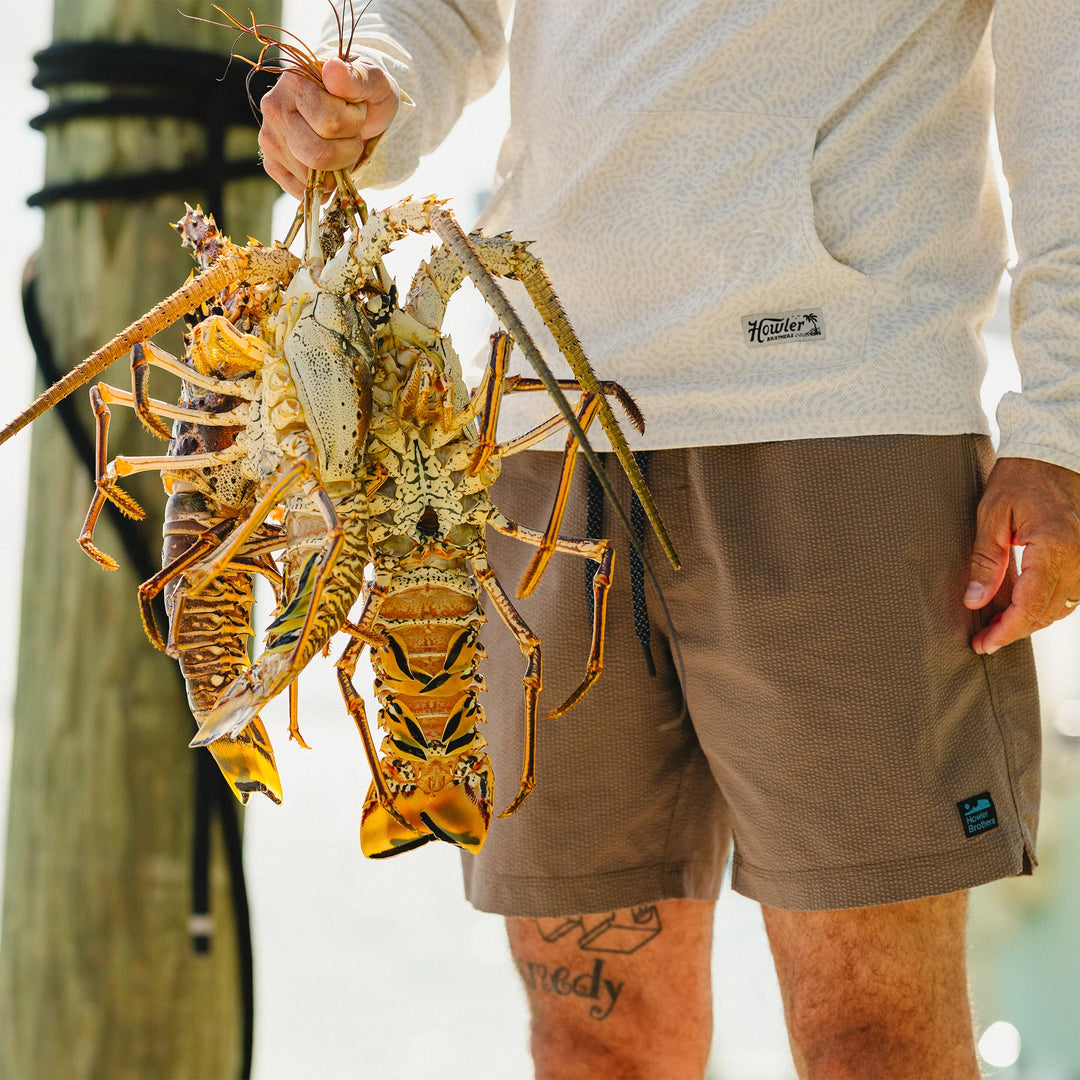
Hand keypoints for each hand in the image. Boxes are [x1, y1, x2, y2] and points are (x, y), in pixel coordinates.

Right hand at [258, 56, 399, 198]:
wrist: (353, 107)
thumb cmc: (363, 94)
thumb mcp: (373, 80)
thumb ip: (358, 76)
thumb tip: (333, 69)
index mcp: (295, 81)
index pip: (330, 123)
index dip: (354, 123)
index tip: (356, 110)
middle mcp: (274, 109)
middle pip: (318, 155)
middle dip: (347, 151)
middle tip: (351, 135)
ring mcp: (269, 138)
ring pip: (311, 178)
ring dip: (336, 169)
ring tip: (339, 145)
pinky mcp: (272, 164)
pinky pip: (301, 191)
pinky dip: (323, 185)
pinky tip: (329, 164)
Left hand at [965, 456, 1079, 653]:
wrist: (1051, 455)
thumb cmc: (1019, 479)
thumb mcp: (991, 516)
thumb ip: (985, 562)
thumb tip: (975, 600)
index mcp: (1053, 548)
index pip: (1030, 606)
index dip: (1006, 630)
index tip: (984, 643)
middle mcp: (1078, 558)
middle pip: (1047, 613)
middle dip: (1014, 631)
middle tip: (984, 640)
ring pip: (1061, 608)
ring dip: (1031, 622)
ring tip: (998, 627)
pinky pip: (1071, 594)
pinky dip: (1047, 607)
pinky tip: (1022, 608)